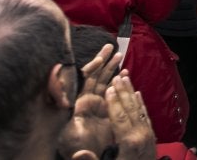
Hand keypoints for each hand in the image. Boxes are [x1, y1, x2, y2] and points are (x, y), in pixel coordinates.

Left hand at [60, 43, 121, 159]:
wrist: (86, 156)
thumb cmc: (74, 149)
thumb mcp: (72, 143)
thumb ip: (74, 140)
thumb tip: (79, 150)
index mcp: (78, 107)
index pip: (83, 82)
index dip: (91, 69)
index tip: (100, 58)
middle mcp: (86, 103)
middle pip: (94, 77)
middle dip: (102, 62)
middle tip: (110, 47)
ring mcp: (95, 106)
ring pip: (103, 82)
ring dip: (110, 68)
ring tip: (119, 55)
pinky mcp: (105, 111)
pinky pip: (110, 91)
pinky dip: (117, 81)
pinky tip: (124, 74)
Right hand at [70, 74, 156, 159]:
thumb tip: (78, 154)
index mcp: (130, 143)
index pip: (120, 118)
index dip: (114, 103)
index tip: (109, 88)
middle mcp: (141, 136)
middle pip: (131, 109)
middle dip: (124, 92)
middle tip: (117, 76)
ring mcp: (149, 135)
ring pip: (140, 109)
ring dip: (132, 93)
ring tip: (126, 79)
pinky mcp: (151, 137)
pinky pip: (145, 116)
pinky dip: (141, 104)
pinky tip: (138, 95)